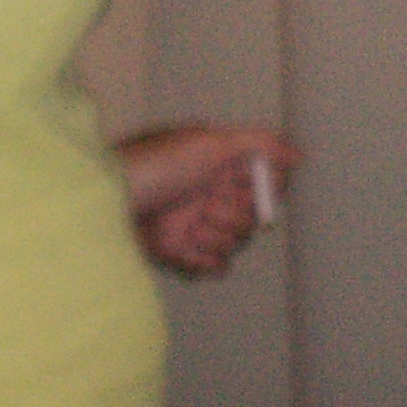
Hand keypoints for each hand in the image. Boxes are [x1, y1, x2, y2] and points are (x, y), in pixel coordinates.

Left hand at [119, 124, 298, 277]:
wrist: (105, 201)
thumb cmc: (154, 163)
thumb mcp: (208, 143)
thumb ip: (258, 144)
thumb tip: (300, 154)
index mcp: (221, 163)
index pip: (266, 181)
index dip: (262, 188)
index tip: (242, 183)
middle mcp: (212, 192)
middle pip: (254, 215)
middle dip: (233, 213)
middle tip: (206, 205)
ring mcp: (197, 222)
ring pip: (236, 241)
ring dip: (216, 235)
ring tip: (189, 226)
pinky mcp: (182, 251)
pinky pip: (216, 264)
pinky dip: (206, 259)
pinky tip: (188, 248)